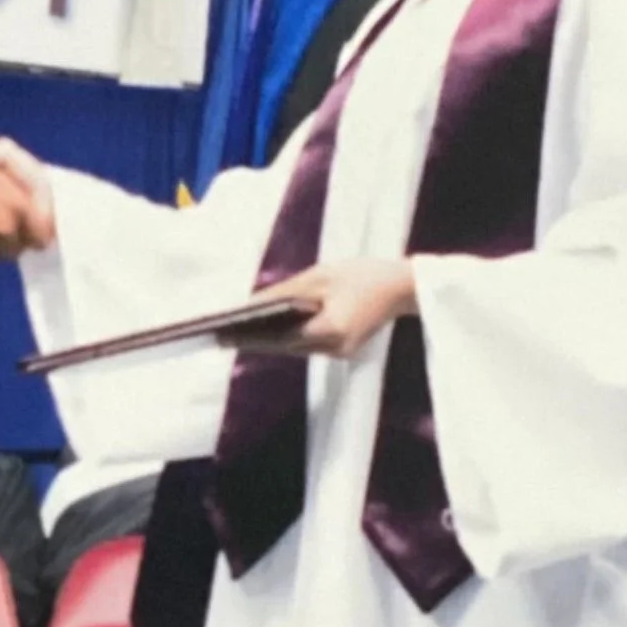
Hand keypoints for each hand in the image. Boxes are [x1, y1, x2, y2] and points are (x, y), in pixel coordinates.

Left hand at [227, 261, 416, 361]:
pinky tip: (269, 330)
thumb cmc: (363, 274)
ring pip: (297, 348)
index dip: (252, 337)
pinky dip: (289, 338)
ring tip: (238, 333)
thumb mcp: (321, 276)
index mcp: (332, 329)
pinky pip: (309, 346)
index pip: (283, 337)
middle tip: (222, 336)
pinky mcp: (343, 349)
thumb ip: (287, 292)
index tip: (225, 335)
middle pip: (286, 347)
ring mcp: (341, 352)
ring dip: (270, 340)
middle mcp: (335, 347)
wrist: (403, 287)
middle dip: (256, 340)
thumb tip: (254, 303)